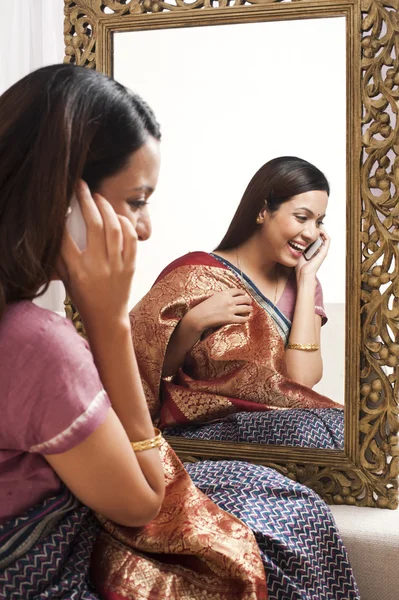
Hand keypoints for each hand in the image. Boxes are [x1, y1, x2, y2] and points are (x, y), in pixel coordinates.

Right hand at [57, 180, 136, 325]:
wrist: (107, 319)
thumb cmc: (84, 298)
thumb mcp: (67, 279)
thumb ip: (62, 256)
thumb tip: (58, 229)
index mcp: (78, 270)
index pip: (66, 237)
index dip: (62, 217)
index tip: (62, 203)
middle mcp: (98, 266)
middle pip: (94, 225)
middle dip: (87, 201)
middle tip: (82, 187)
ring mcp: (117, 266)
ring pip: (114, 228)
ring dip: (107, 208)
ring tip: (99, 198)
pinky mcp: (131, 267)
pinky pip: (131, 239)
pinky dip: (125, 224)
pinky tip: (117, 217)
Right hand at [186, 288, 252, 333]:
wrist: (199, 316)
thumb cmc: (204, 307)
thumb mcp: (213, 297)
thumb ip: (222, 296)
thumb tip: (228, 296)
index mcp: (225, 293)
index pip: (238, 291)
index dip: (243, 292)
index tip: (244, 294)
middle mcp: (230, 300)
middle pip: (244, 299)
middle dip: (248, 300)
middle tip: (249, 302)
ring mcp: (231, 310)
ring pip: (246, 308)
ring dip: (249, 309)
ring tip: (250, 309)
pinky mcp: (230, 319)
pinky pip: (242, 319)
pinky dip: (246, 318)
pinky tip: (246, 318)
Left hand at [295, 227, 329, 278]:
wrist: (303, 274)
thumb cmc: (299, 266)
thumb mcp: (297, 252)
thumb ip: (297, 246)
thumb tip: (290, 237)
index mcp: (314, 250)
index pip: (315, 238)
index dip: (313, 231)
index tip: (308, 225)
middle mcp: (319, 250)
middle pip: (320, 236)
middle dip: (317, 228)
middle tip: (312, 222)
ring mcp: (323, 251)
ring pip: (325, 236)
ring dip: (321, 229)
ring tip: (316, 224)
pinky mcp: (324, 252)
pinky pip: (327, 240)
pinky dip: (324, 233)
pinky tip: (319, 229)